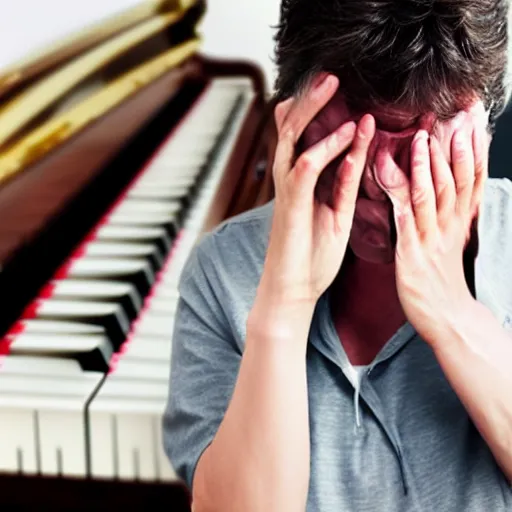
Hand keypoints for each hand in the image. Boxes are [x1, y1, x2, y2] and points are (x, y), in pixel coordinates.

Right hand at [253, 74, 375, 332]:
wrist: (293, 291)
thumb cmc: (311, 257)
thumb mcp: (336, 215)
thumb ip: (343, 185)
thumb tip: (355, 156)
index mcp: (301, 185)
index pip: (302, 140)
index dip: (315, 114)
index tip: (336, 93)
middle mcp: (290, 183)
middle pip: (292, 131)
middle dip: (310, 102)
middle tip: (329, 76)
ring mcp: (288, 193)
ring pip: (292, 141)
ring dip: (313, 111)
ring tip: (332, 85)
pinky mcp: (291, 207)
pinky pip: (306, 170)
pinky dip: (326, 149)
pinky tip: (346, 133)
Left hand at [376, 116, 489, 343]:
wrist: (449, 320)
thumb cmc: (444, 282)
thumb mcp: (452, 244)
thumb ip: (450, 215)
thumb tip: (448, 191)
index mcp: (460, 222)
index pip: (471, 178)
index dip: (474, 148)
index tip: (473, 119)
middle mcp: (450, 225)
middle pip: (458, 179)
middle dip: (457, 146)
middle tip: (457, 114)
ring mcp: (432, 237)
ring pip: (434, 193)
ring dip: (430, 164)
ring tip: (425, 136)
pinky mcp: (413, 251)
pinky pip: (405, 216)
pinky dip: (399, 191)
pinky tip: (390, 173)